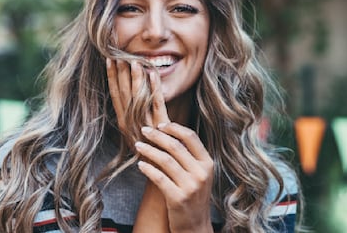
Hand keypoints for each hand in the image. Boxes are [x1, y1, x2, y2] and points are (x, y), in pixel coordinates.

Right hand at [106, 58, 160, 145]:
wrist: (159, 173)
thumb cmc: (148, 151)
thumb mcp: (135, 133)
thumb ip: (132, 116)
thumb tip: (130, 96)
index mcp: (123, 122)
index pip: (115, 95)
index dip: (111, 77)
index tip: (108, 60)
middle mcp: (130, 122)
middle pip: (123, 93)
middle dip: (120, 73)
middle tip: (118, 54)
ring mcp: (144, 124)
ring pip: (137, 97)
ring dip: (135, 78)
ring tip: (134, 60)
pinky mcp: (160, 127)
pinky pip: (156, 104)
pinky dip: (155, 88)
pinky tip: (154, 74)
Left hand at [135, 71, 214, 232]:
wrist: (195, 226)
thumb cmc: (194, 196)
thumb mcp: (199, 174)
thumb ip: (189, 155)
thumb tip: (169, 131)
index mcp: (207, 163)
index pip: (190, 137)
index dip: (174, 127)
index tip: (160, 124)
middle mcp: (201, 173)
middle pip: (175, 146)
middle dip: (157, 135)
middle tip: (144, 130)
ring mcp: (190, 186)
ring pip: (165, 160)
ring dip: (148, 150)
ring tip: (138, 145)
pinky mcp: (177, 198)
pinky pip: (158, 177)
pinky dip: (147, 168)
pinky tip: (140, 164)